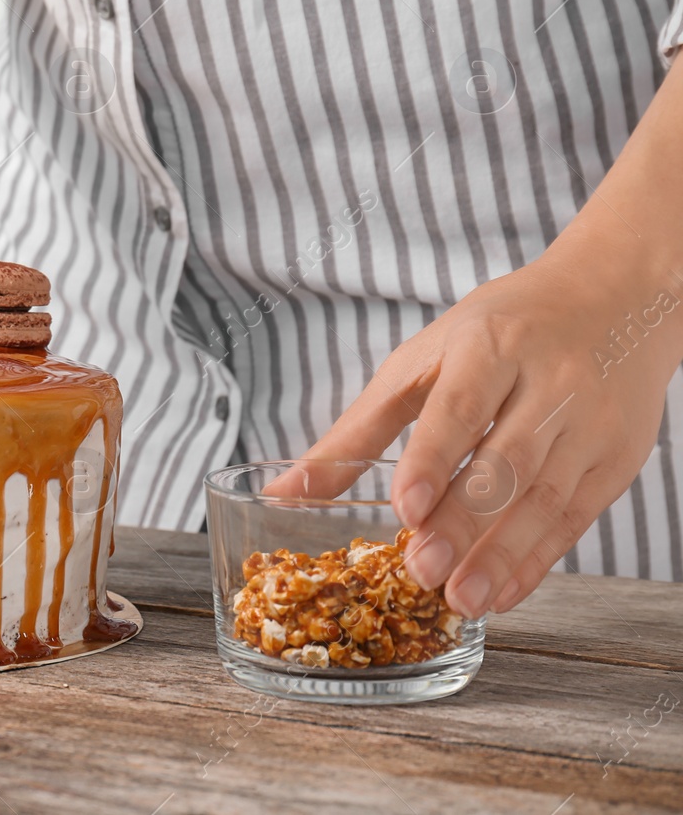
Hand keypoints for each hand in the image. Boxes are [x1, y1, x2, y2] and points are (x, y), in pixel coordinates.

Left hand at [295, 244, 681, 617]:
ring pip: (545, 497)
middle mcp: (549, 382)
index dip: (432, 459)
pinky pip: (575, 518)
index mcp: (490, 346)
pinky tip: (501, 592)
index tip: (406, 508)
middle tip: (422, 570)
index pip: (459, 406)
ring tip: (460, 598)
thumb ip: (356, 430)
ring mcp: (590, 423)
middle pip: (504, 461)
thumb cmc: (498, 333)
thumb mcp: (421, 363)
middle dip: (463, 521)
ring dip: (501, 555)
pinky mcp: (616, 459)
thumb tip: (283, 491)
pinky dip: (537, 561)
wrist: (612, 301)